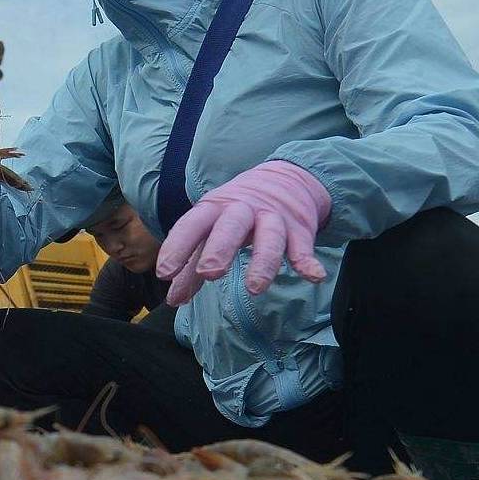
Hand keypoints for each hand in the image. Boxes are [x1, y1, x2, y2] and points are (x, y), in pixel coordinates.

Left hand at [157, 161, 331, 306]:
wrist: (285, 179)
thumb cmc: (236, 213)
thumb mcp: (210, 232)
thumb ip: (191, 268)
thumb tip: (173, 301)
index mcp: (214, 208)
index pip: (192, 224)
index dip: (178, 246)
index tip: (164, 273)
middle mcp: (243, 209)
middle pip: (231, 225)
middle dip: (220, 248)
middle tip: (210, 274)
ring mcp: (272, 217)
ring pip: (269, 235)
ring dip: (263, 261)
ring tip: (255, 288)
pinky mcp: (299, 227)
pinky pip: (303, 244)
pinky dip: (308, 260)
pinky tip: (314, 276)